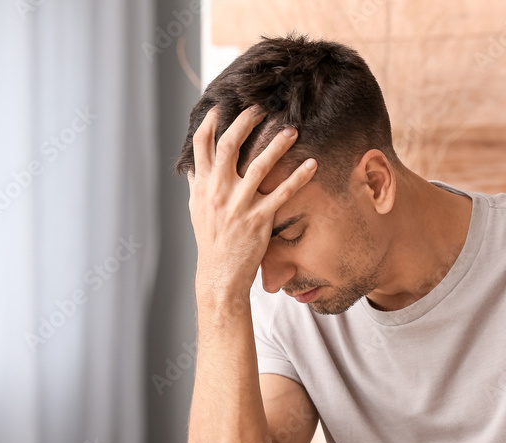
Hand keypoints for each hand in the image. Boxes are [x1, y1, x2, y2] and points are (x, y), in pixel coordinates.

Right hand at [187, 104, 316, 297]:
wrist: (219, 274)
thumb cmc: (211, 241)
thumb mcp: (196, 210)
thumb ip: (197, 185)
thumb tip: (192, 166)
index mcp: (202, 186)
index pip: (202, 145)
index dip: (211, 122)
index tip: (222, 105)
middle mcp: (218, 192)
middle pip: (229, 146)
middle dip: (245, 122)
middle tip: (261, 108)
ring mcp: (238, 205)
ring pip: (259, 166)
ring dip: (277, 144)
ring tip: (292, 129)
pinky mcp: (259, 220)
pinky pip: (282, 194)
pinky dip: (298, 178)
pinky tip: (312, 165)